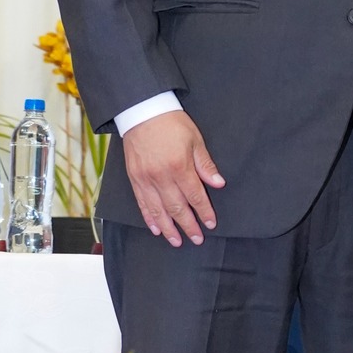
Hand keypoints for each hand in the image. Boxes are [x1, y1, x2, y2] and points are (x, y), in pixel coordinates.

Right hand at [123, 112, 224, 247]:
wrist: (142, 111)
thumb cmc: (171, 123)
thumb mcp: (195, 140)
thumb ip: (205, 165)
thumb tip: (218, 184)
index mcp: (179, 166)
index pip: (195, 196)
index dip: (204, 212)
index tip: (210, 224)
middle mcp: (161, 176)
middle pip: (177, 208)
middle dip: (188, 226)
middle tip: (197, 239)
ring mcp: (146, 179)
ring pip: (158, 210)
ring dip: (168, 228)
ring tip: (177, 241)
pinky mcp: (134, 178)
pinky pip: (142, 203)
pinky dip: (149, 218)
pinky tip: (156, 228)